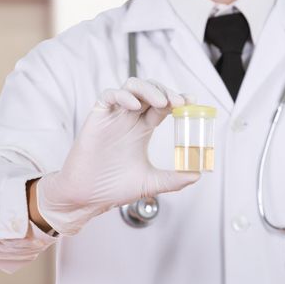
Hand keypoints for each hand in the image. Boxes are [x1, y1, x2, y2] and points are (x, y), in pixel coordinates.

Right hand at [36, 78, 199, 234]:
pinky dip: (122, 96)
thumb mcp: (150, 183)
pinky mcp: (97, 117)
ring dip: (148, 89)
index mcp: (141, 129)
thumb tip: (197, 174)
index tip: (192, 101)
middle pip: (150, 91)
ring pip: (131, 86)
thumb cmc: (112, 188)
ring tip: (161, 102)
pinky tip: (134, 106)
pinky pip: (109, 96)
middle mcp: (128, 119)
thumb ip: (174, 179)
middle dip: (166, 91)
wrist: (87, 196)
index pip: (163, 105)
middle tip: (179, 102)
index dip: (177, 99)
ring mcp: (113, 116)